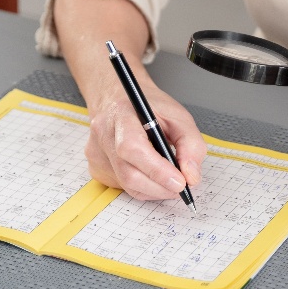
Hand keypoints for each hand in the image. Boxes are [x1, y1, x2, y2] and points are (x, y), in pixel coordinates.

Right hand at [84, 71, 206, 200]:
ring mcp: (96, 153)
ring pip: (127, 185)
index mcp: (121, 114)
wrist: (121, 99)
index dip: (157, 170)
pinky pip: (123, 187)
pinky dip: (143, 187)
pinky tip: (151, 174)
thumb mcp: (178, 115)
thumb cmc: (149, 107)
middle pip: (129, 173)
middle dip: (160, 186)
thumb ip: (190, 145)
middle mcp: (103, 134)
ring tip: (170, 180)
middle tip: (181, 186)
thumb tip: (191, 176)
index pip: (133, 148)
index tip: (180, 181)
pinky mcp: (96, 167)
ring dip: (154, 189)